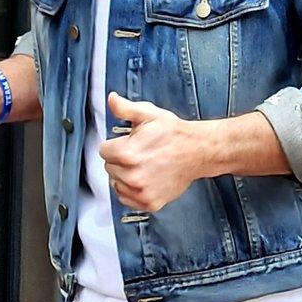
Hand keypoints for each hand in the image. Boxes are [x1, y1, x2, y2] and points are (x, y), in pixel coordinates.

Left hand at [99, 91, 208, 212]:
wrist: (198, 150)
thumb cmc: (174, 134)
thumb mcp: (148, 115)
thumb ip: (125, 109)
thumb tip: (111, 99)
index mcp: (126, 154)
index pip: (103, 151)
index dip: (116, 144)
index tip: (129, 143)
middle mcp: (132, 176)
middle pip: (109, 168)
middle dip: (120, 160)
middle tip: (140, 153)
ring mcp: (141, 191)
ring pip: (116, 184)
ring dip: (125, 176)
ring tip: (143, 166)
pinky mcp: (150, 202)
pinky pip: (127, 199)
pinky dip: (133, 191)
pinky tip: (145, 178)